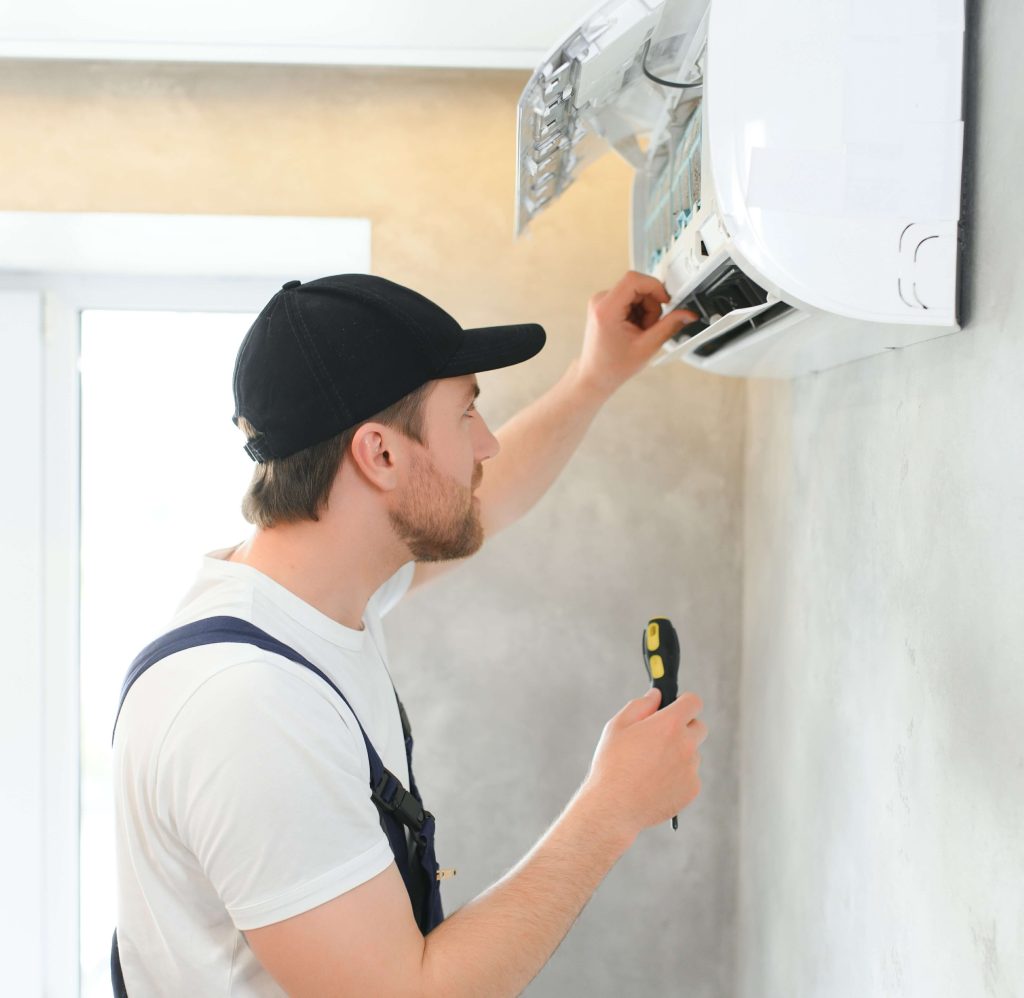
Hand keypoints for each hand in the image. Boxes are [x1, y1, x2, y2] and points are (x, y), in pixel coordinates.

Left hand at [577, 271, 699, 397]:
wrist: (596, 376)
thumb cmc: (613, 366)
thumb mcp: (647, 346)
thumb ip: (670, 326)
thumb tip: (687, 314)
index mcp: (607, 309)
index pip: (634, 279)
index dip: (655, 287)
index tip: (665, 301)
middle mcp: (600, 301)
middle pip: (638, 287)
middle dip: (651, 306)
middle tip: (649, 328)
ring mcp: (601, 302)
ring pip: (636, 293)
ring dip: (645, 311)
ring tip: (640, 332)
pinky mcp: (605, 305)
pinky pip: (629, 299)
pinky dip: (638, 313)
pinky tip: (634, 330)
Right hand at [581, 687, 706, 843]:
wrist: (614, 807)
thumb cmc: (612, 764)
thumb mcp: (618, 725)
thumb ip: (641, 705)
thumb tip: (656, 695)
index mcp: (669, 725)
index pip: (693, 702)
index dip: (684, 702)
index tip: (676, 706)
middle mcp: (686, 745)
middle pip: (699, 727)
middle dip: (684, 728)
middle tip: (661, 737)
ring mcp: (691, 769)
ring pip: (692, 753)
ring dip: (679, 754)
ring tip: (651, 766)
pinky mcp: (692, 790)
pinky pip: (690, 775)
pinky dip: (678, 776)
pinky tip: (655, 782)